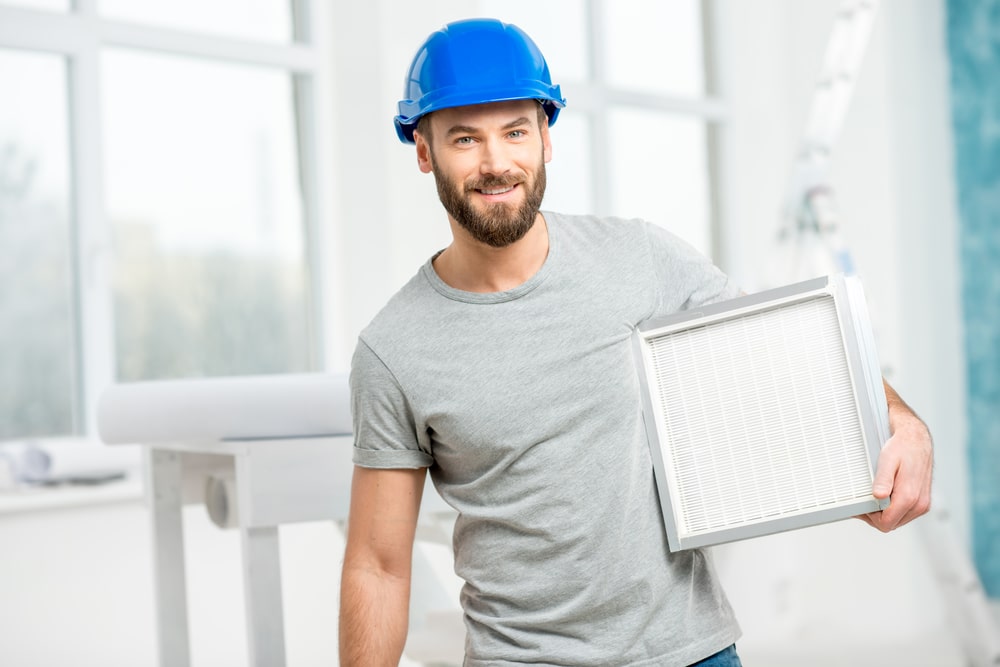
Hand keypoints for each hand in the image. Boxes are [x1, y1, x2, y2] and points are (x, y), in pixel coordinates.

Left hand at [858, 382, 932, 531]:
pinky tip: (883, 496)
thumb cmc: (902, 447)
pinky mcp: (922, 501)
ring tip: (872, 497)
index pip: (885, 523)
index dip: (870, 518)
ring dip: (884, 514)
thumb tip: (879, 496)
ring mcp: (922, 504)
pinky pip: (904, 514)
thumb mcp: (888, 460)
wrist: (917, 439)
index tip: (860, 506)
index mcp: (910, 497)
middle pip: (891, 525)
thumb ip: (883, 479)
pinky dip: (892, 509)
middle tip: (862, 502)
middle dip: (875, 517)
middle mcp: (919, 504)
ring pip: (897, 521)